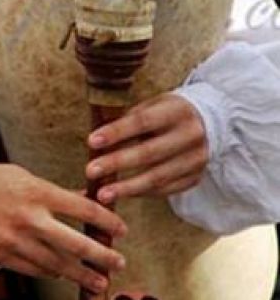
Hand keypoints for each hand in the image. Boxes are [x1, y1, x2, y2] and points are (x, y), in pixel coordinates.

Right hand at [0, 156, 126, 292]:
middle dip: (101, 256)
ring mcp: (14, 240)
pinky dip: (51, 273)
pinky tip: (62, 274)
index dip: (105, 221)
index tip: (121, 230)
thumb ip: (52, 192)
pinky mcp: (0, 255)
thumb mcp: (23, 176)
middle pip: (75, 243)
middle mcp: (28, 217)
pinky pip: (34, 270)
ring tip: (97, 281)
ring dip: (80, 274)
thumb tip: (81, 199)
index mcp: (36, 191)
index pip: (81, 207)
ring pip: (57, 264)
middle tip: (118, 263)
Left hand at [86, 93, 207, 202]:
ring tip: (102, 194)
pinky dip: (142, 193)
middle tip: (90, 171)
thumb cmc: (167, 112)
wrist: (209, 123)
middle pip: (149, 153)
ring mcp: (196, 159)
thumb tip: (98, 139)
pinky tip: (123, 194)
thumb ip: (129, 119)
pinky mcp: (195, 178)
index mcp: (176, 110)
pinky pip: (165, 190)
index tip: (92, 141)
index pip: (142, 121)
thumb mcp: (152, 105)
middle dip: (117, 163)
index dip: (116, 132)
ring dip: (127, 188)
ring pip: (157, 177)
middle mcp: (190, 135)